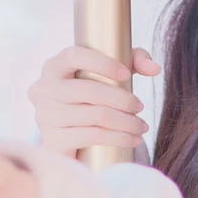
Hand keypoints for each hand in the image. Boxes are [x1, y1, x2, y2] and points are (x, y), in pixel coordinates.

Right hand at [28, 44, 158, 156]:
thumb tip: (155, 68)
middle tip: (140, 107)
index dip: (102, 63)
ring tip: (141, 126)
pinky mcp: (53, 141)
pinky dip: (118, 138)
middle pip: (88, 91)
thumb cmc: (91, 99)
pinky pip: (92, 136)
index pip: (74, 56)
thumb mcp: (112, 74)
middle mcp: (43, 89)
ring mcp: (45, 116)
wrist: (70, 138)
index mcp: (53, 66)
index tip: (127, 74)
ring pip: (95, 116)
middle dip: (122, 100)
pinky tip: (133, 139)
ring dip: (126, 122)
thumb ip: (134, 61)